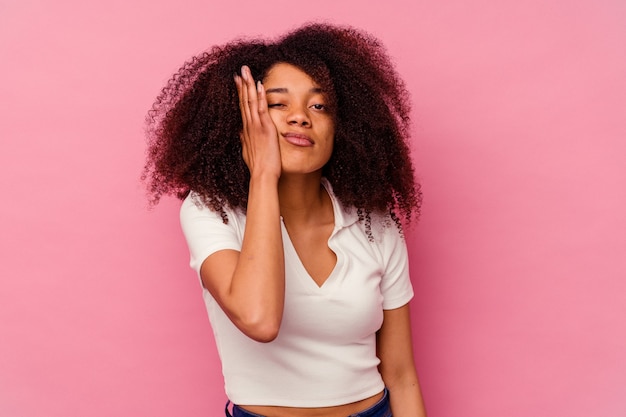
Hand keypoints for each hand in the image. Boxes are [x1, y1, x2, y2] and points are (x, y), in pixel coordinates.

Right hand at [234, 65, 280, 179]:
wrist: (262, 176)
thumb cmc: (257, 167)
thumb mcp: (247, 152)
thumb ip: (244, 141)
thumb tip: (240, 134)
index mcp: (246, 130)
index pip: (242, 107)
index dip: (240, 93)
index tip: (238, 81)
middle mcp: (248, 126)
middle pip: (243, 100)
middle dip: (242, 84)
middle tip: (240, 69)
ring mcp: (256, 127)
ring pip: (250, 101)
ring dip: (248, 85)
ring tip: (246, 71)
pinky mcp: (265, 129)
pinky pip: (261, 109)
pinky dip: (260, 96)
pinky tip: (259, 85)